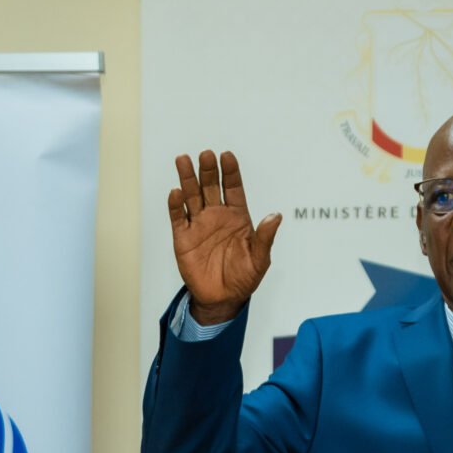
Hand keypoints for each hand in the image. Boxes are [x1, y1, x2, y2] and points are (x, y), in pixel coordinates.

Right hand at [169, 150, 281, 325]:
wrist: (223, 298)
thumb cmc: (244, 277)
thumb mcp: (260, 259)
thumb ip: (265, 237)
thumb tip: (276, 216)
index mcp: (237, 216)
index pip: (233, 188)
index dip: (230, 172)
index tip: (227, 156)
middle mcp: (217, 216)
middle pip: (210, 186)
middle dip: (208, 170)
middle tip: (206, 154)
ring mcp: (199, 225)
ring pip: (191, 196)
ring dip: (188, 178)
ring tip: (183, 160)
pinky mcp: (183, 238)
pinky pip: (178, 218)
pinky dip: (176, 205)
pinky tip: (176, 192)